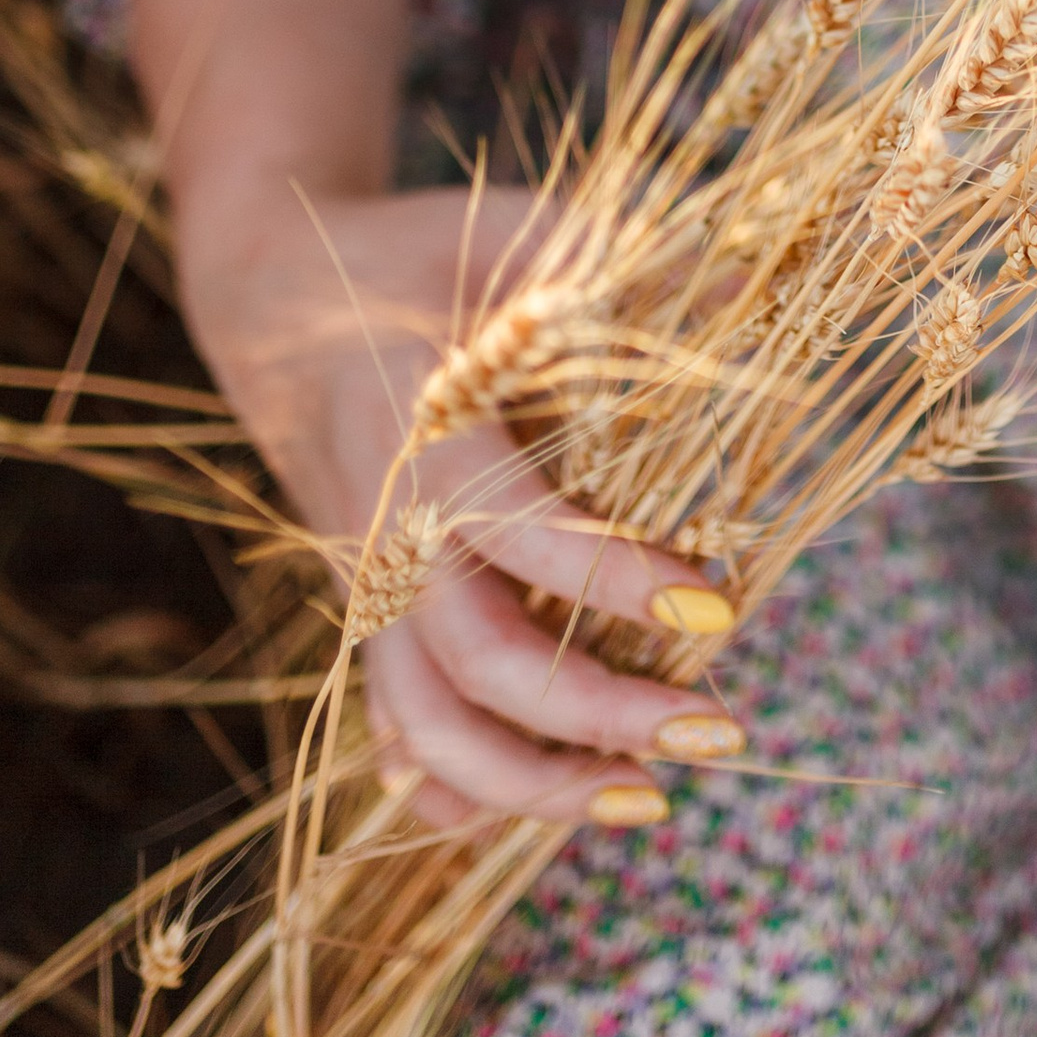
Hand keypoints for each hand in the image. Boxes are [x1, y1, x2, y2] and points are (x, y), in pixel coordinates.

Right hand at [177, 181, 740, 829]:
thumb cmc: (424, 257)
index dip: (610, 578)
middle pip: (471, 660)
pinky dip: (458, 793)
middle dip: (595, 715)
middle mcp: (381, 523)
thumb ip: (617, 258)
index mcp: (415, 423)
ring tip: (651, 798)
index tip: (719, 603)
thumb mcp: (513, 232)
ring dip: (534, 785)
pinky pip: (398, 733)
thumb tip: (753, 280)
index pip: (513, 526)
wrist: (283, 300)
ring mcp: (368, 586)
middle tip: (720, 730)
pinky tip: (553, 804)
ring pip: (424, 729)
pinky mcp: (370, 618)